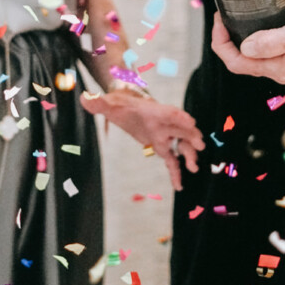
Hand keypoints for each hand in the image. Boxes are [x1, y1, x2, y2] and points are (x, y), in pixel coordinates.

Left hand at [81, 90, 204, 190]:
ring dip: (188, 154)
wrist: (126, 102)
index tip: (191, 122)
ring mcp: (164, 135)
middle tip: (200, 145)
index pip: (168, 112)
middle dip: (190, 136)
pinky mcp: (160, 145)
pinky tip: (179, 186)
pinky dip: (176, 171)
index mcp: (153, 111)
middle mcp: (162, 123)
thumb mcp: (109, 103)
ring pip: (180, 145)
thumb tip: (84, 98)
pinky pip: (171, 160)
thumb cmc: (119, 102)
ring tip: (194, 167)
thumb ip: (98, 102)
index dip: (179, 117)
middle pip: (180, 129)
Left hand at [211, 3, 284, 84]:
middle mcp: (280, 69)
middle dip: (225, 39)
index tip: (220, 20)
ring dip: (237, 37)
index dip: (221, 43)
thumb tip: (245, 49)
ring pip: (250, 53)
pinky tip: (251, 18)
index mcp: (280, 68)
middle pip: (240, 60)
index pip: (237, 63)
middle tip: (223, 14)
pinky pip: (262, 46)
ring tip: (232, 14)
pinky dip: (251, 34)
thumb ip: (274, 42)